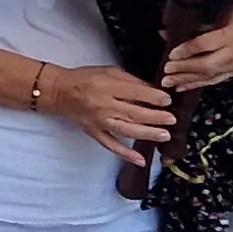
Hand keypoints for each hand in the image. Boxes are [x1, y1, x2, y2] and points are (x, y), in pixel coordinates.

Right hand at [38, 65, 175, 155]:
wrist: (61, 92)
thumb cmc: (86, 79)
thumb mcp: (109, 71)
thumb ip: (131, 81)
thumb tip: (153, 91)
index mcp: (107, 86)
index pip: (135, 92)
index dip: (153, 97)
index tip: (167, 100)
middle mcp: (103, 105)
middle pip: (134, 113)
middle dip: (155, 117)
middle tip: (172, 119)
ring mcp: (99, 121)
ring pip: (126, 130)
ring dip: (147, 134)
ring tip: (164, 135)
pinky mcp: (95, 133)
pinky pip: (111, 145)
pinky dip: (126, 154)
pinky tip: (140, 160)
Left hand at [163, 0, 232, 92]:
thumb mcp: (218, 11)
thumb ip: (193, 26)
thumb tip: (166, 33)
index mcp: (232, 34)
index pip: (205, 45)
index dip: (187, 50)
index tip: (171, 54)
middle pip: (207, 65)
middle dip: (185, 69)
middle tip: (167, 70)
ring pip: (210, 75)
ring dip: (188, 80)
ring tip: (170, 82)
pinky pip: (216, 79)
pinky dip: (199, 83)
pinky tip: (184, 86)